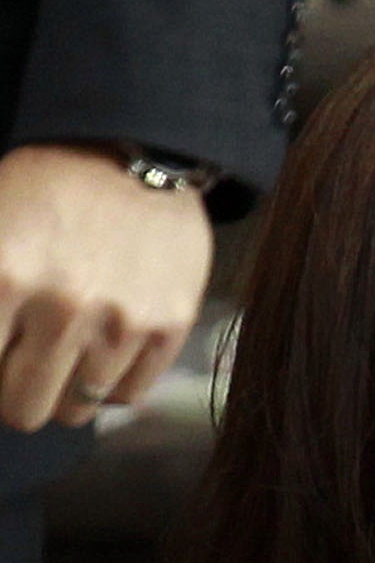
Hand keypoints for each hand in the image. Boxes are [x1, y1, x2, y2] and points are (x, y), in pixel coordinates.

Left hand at [0, 142, 213, 430]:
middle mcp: (62, 309)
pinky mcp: (169, 326)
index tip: (3, 349)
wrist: (133, 154)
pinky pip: (128, 395)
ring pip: (77, 408)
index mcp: (2, 277)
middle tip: (23, 362)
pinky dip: (110, 383)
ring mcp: (122, 322)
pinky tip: (103, 349)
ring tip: (68, 347)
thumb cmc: (46, 190)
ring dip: (65, 385)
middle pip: (24, 409)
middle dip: (17, 390)